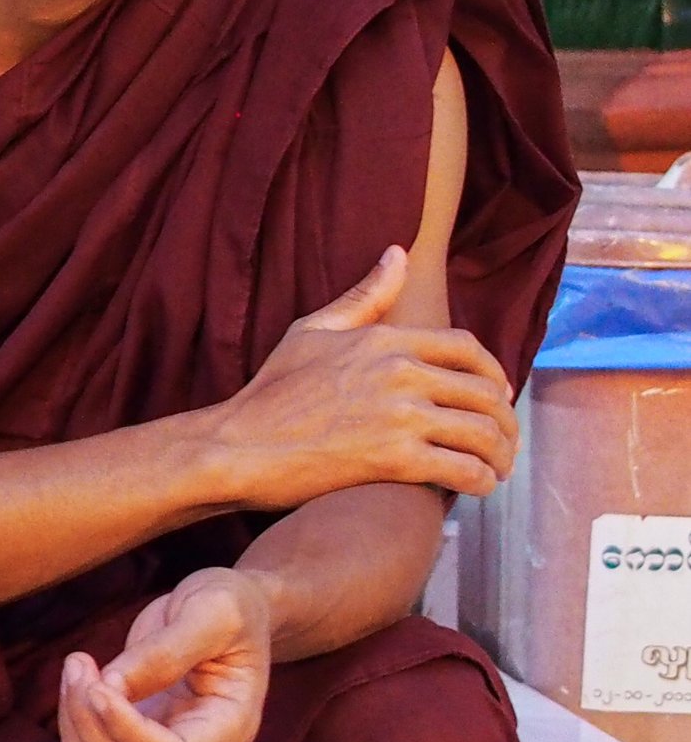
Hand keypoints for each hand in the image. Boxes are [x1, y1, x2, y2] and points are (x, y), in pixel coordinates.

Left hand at [58, 568, 269, 741]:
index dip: (125, 730)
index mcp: (230, 726)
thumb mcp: (213, 611)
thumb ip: (166, 650)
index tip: (96, 685)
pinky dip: (72, 729)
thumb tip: (111, 686)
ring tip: (78, 666)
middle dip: (89, 724)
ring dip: (75, 729)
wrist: (227, 616)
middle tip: (79, 662)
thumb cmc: (230, 607)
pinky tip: (79, 682)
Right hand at [212, 246, 516, 505]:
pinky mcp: (395, 460)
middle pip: (485, 393)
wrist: (238, 446)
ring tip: (496, 470)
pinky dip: (481, 481)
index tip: (497, 395)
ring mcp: (400, 417)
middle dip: (504, 421)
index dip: (494, 374)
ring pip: (481, 433)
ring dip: (499, 455)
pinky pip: (462, 469)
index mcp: (388, 340)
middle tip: (502, 442)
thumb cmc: (271, 392)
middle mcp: (402, 373)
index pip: (468, 350)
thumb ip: (364, 295)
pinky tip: (478, 487)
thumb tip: (398, 254)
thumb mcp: (312, 330)